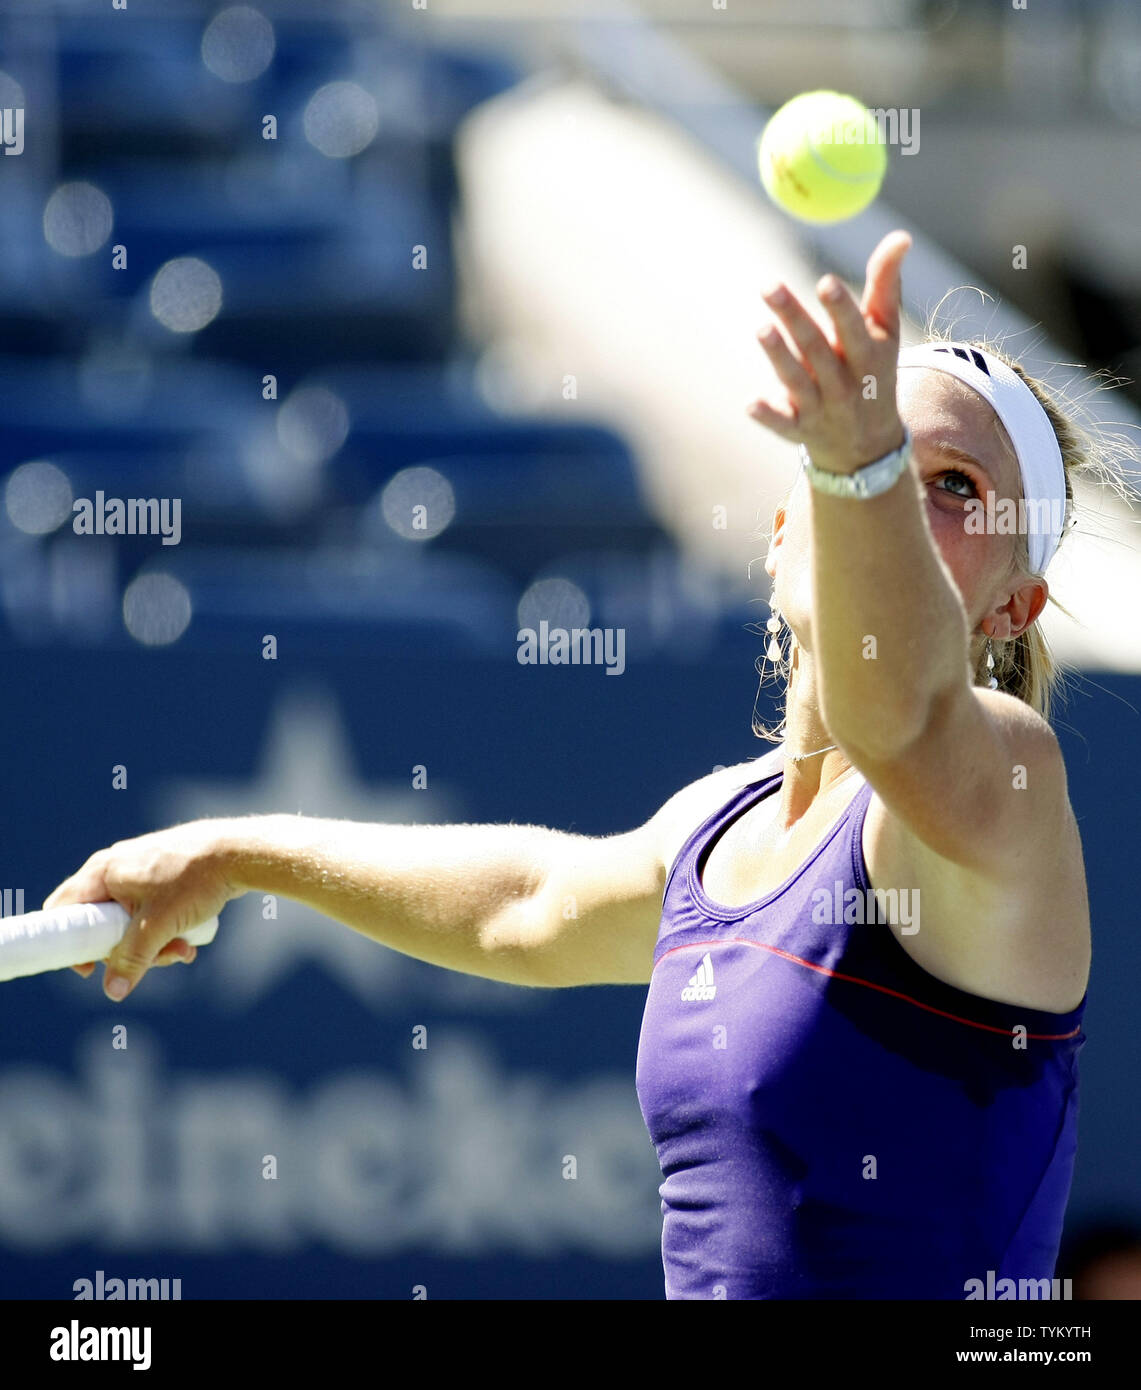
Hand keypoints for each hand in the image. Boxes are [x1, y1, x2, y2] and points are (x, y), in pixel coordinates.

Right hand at [43, 821, 239, 999]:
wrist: (238, 853)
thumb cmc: (194, 881)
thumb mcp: (158, 926)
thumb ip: (131, 959)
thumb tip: (113, 992)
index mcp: (102, 872)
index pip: (64, 909)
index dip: (71, 943)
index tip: (92, 968)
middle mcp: (115, 868)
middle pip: (101, 923)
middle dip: (128, 950)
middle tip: (153, 961)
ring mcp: (140, 872)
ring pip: (131, 922)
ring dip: (154, 945)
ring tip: (182, 951)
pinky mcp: (163, 877)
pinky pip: (152, 913)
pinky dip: (166, 930)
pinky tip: (189, 942)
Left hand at [747, 229, 910, 472]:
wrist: (868, 442)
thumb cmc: (873, 370)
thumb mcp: (886, 332)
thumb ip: (886, 285)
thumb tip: (900, 236)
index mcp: (868, 356)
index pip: (854, 329)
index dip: (840, 308)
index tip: (825, 282)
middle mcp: (844, 383)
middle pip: (817, 349)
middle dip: (794, 318)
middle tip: (770, 286)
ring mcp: (821, 408)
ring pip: (798, 382)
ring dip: (780, 357)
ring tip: (762, 330)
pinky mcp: (799, 429)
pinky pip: (783, 424)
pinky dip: (769, 416)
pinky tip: (751, 404)